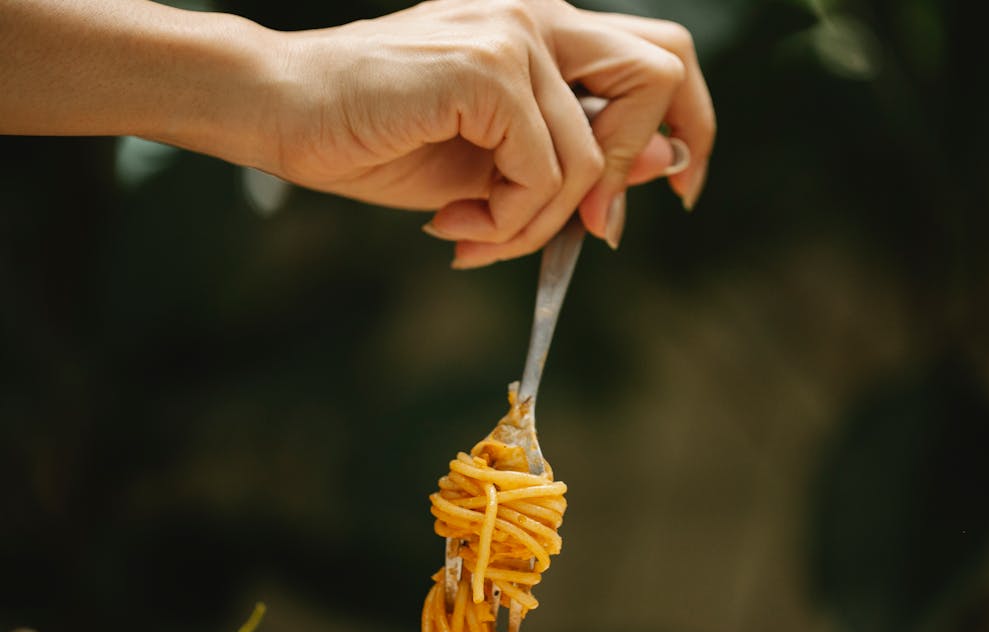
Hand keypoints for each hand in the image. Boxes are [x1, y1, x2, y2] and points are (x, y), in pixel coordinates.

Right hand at [267, 0, 715, 267]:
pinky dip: (508, 222)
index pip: (659, 56)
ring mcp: (514, 31)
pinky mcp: (487, 66)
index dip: (692, 122)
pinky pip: (544, 175)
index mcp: (545, 26)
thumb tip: (666, 163)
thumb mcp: (497, 161)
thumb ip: (579, 158)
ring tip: (473, 235)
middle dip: (640, 166)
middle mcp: (539, 13)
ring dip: (538, 225)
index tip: (683, 186)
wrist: (277, 109)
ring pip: (591, 158)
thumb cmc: (376, 135)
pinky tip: (454, 225)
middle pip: (662, 72)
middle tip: (595, 232)